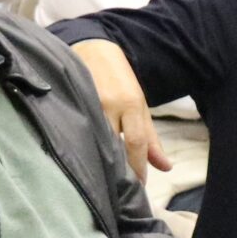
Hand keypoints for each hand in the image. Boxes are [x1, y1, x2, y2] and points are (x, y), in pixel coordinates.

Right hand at [73, 40, 167, 180]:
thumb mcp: (139, 107)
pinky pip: (77, 129)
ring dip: (100, 160)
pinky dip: (83, 145)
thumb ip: (151, 138)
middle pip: (114, 144)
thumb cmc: (120, 81)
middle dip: (118, 169)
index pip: (136, 142)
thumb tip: (165, 167)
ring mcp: (88, 102)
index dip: (138, 167)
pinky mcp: (71, 101)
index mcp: (131, 104)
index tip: (139, 186)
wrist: (93, 48)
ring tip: (103, 178)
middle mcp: (109, 104)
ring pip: (94, 139)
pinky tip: (84, 158)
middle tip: (120, 189)